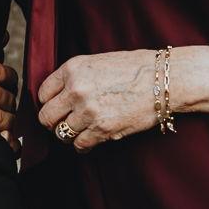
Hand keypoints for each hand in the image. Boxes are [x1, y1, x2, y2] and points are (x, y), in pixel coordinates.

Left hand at [35, 51, 158, 151]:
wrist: (165, 79)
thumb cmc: (136, 68)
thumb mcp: (98, 62)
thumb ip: (76, 77)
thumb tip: (59, 95)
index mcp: (73, 68)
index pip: (43, 93)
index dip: (49, 103)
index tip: (57, 108)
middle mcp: (76, 89)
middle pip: (47, 116)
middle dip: (54, 122)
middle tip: (64, 123)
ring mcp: (88, 111)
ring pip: (62, 133)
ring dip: (70, 135)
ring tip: (81, 130)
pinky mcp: (103, 129)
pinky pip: (80, 145)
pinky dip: (83, 146)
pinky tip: (90, 140)